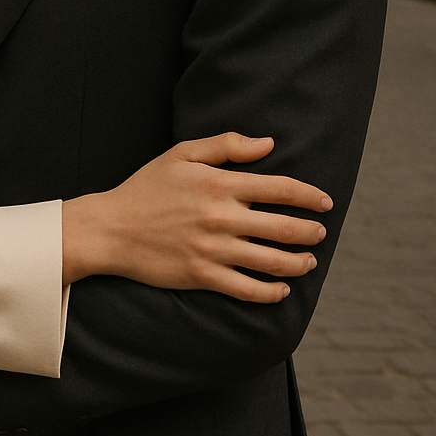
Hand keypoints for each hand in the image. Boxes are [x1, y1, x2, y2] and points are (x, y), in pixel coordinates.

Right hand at [62, 133, 332, 300]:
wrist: (111, 229)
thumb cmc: (146, 188)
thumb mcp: (181, 154)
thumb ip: (226, 145)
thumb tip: (268, 144)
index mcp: (218, 184)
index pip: (280, 188)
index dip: (309, 196)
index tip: (324, 202)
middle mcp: (220, 217)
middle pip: (284, 228)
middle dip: (311, 232)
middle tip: (320, 234)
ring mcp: (212, 249)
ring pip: (272, 261)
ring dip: (299, 262)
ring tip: (309, 261)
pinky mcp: (202, 276)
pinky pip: (248, 289)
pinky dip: (271, 292)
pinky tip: (281, 289)